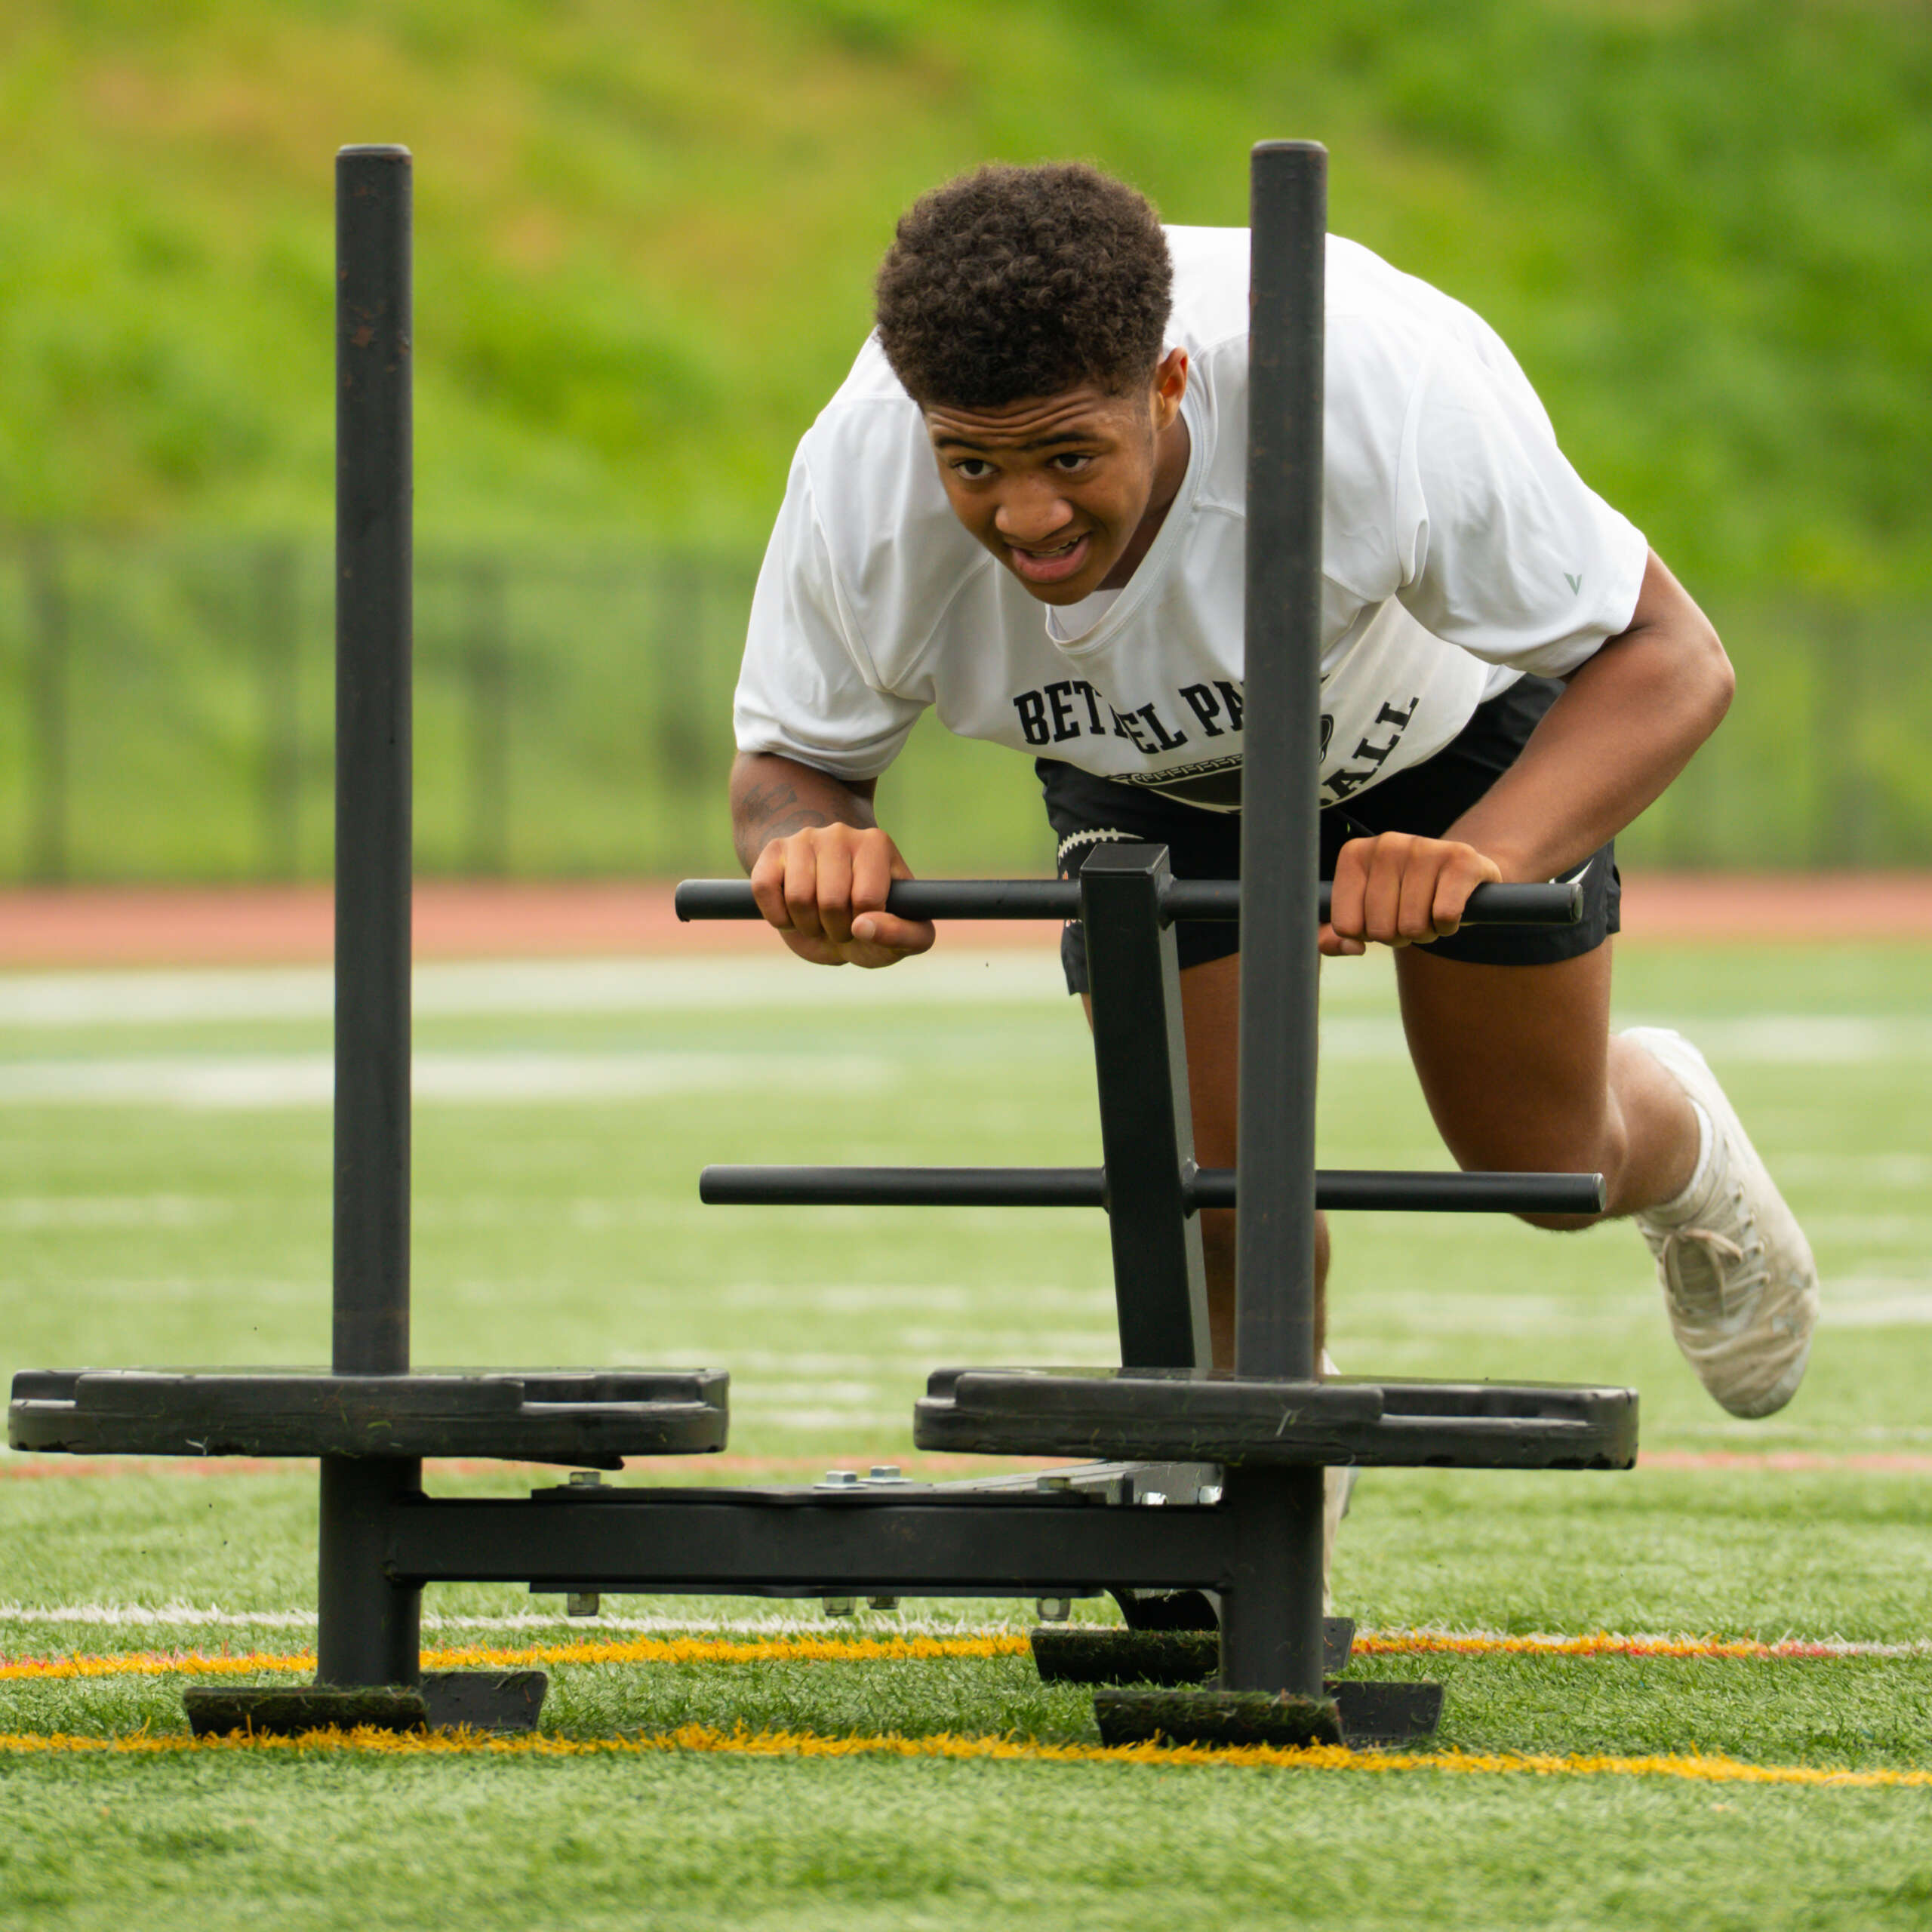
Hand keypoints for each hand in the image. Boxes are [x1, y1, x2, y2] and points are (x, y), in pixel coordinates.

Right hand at [748, 823, 935, 967]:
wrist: (830, 908)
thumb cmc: (873, 921)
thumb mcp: (908, 936)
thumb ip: (905, 936)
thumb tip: (863, 926)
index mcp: (877, 845)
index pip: (867, 898)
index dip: (863, 927)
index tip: (865, 923)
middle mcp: (840, 832)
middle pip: (831, 900)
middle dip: (834, 929)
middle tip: (840, 925)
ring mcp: (804, 838)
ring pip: (797, 897)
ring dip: (807, 925)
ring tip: (819, 919)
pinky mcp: (773, 851)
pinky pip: (764, 888)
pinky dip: (777, 916)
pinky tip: (792, 914)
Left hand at [1321, 832, 1501, 956]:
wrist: (1457, 875)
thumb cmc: (1402, 897)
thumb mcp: (1362, 914)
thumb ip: (1332, 938)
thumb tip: (1351, 946)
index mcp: (1354, 855)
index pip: (1345, 926)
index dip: (1366, 935)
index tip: (1379, 918)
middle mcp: (1386, 844)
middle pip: (1379, 930)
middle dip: (1397, 937)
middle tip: (1409, 917)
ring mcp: (1424, 847)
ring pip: (1412, 927)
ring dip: (1424, 933)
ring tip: (1429, 911)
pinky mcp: (1461, 859)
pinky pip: (1445, 916)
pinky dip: (1448, 926)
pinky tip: (1449, 909)